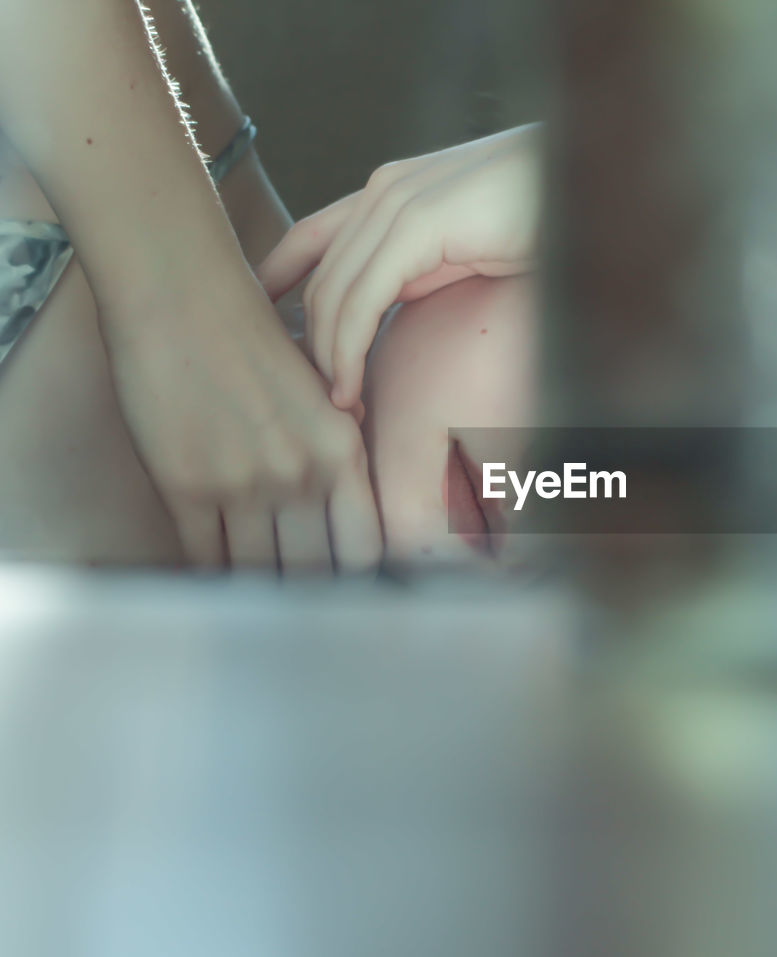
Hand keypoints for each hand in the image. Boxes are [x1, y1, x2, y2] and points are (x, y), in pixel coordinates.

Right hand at [105, 277, 382, 573]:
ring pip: (259, 572)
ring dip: (257, 588)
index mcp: (343, 450)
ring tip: (257, 598)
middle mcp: (303, 474)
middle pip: (314, 572)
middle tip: (301, 610)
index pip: (365, 549)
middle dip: (307, 595)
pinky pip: (205, 557)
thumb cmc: (252, 341)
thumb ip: (336, 452)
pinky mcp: (188, 487)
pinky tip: (212, 574)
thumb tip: (343, 506)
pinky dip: (209, 571)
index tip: (347, 594)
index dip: (356, 581)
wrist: (185, 299)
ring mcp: (245, 484)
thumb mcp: (321, 395)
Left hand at [256, 123, 540, 409]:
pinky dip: (348, 349)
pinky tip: (352, 387)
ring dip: (327, 357)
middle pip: (319, 275)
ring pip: (333, 291)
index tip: (262, 331)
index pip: (314, 237)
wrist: (596, 183)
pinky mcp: (419, 222)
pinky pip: (362, 298)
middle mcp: (387, 189)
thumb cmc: (552, 217)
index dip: (279, 280)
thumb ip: (430, 267)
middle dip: (310, 342)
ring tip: (338, 409)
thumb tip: (401, 306)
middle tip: (319, 400)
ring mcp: (399, 200)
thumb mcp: (475, 248)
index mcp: (398, 191)